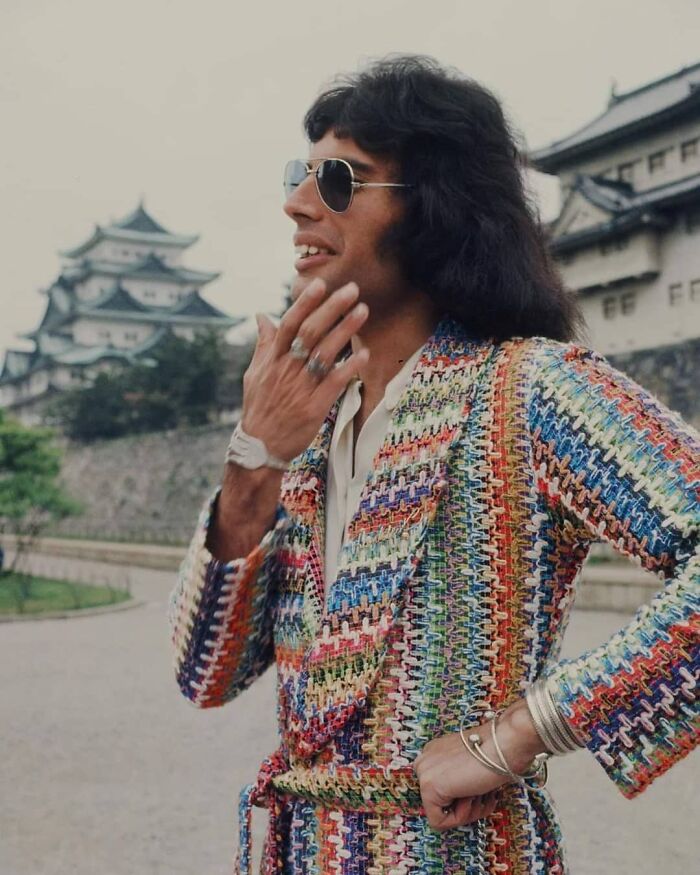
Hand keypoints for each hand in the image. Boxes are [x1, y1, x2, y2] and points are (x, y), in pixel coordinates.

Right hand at [242, 278, 368, 461]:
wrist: (260, 448)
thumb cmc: (259, 408)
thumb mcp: (254, 374)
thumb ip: (263, 344)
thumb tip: (261, 315)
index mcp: (272, 360)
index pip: (288, 324)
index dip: (305, 303)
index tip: (321, 284)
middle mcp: (286, 370)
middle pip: (310, 332)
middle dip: (332, 308)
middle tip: (352, 289)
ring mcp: (300, 389)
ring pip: (324, 354)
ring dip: (346, 331)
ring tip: (363, 311)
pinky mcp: (314, 408)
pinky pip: (334, 383)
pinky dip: (350, 368)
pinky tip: (365, 354)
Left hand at [413, 700, 544, 830]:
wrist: (502, 745)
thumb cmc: (495, 753)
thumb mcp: (471, 766)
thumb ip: (460, 779)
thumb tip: (462, 799)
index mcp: (435, 754)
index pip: (442, 792)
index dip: (465, 798)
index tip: (480, 790)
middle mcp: (425, 761)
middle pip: (441, 805)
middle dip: (466, 806)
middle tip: (482, 795)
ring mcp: (424, 773)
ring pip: (441, 815)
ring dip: (468, 811)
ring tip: (481, 793)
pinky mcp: (428, 787)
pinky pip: (439, 821)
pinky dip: (460, 817)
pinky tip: (472, 796)